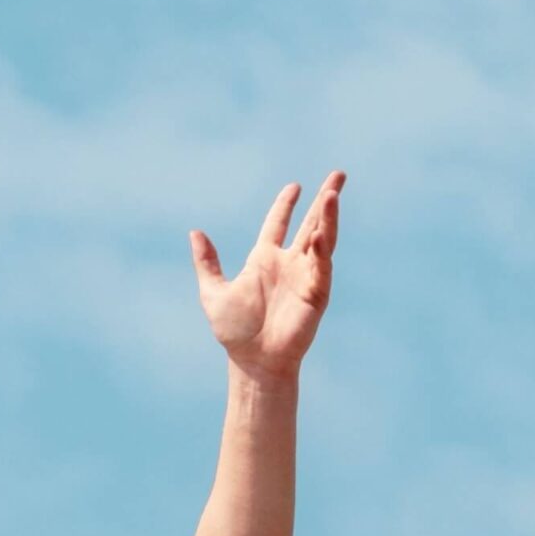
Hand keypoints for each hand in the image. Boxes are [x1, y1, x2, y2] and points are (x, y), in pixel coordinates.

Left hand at [190, 171, 345, 378]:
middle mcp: (289, 264)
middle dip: (325, 200)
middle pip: (311, 223)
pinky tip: (320, 233)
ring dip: (329, 216)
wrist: (253, 361)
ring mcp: (305, 276)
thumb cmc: (235, 332)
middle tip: (338, 174)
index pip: (278, 223)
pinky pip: (321, 265)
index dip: (286, 204)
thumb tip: (195, 232)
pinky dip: (322, 248)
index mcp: (264, 259)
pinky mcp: (316, 292)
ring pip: (321, 238)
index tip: (295, 186)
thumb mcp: (213, 291)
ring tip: (333, 192)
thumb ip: (207, 262)